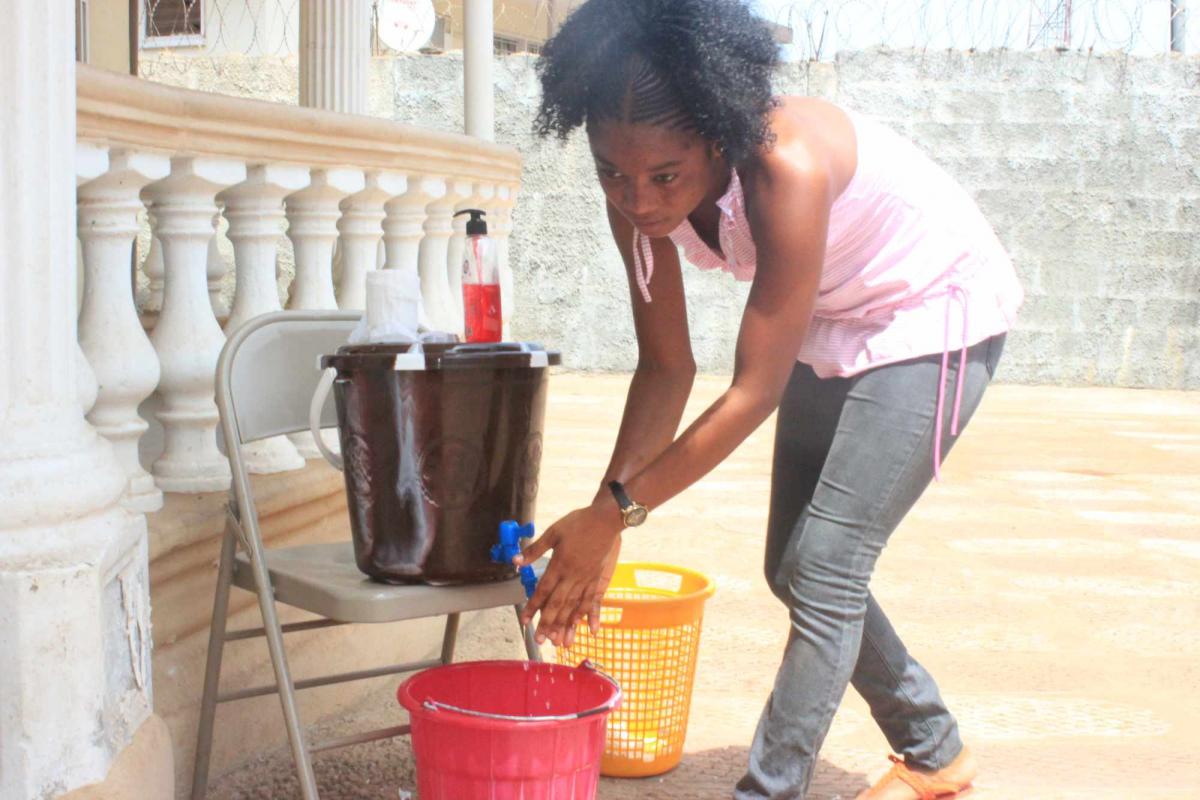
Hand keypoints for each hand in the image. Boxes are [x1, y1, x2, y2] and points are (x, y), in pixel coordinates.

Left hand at [514, 503, 621, 645]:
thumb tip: (516, 560)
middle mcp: (573, 576)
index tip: (525, 621)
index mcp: (560, 565)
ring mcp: (588, 579)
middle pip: (558, 604)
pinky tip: (588, 629)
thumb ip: (535, 549)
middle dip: (548, 624)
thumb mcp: (553, 532)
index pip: (543, 591)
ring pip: (575, 607)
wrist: (607, 519)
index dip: (533, 607)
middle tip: (540, 640)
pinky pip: (593, 601)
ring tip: (560, 642)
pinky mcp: (599, 578)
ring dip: (566, 625)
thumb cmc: (579, 523)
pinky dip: (590, 616)